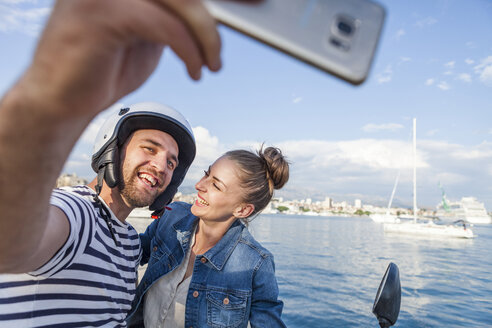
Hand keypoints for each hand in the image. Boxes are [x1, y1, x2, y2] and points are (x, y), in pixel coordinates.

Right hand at [24, 0, 220, 116]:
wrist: (60, 103)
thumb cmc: (101, 71)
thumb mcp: (145, 38)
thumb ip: (170, 19)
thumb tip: (204, 15)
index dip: (218, 1)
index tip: (253, 7)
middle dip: (211, 20)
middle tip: (221, 52)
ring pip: (180, 1)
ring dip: (205, 35)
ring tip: (211, 64)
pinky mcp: (102, 16)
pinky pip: (165, 26)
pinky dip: (189, 50)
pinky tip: (196, 71)